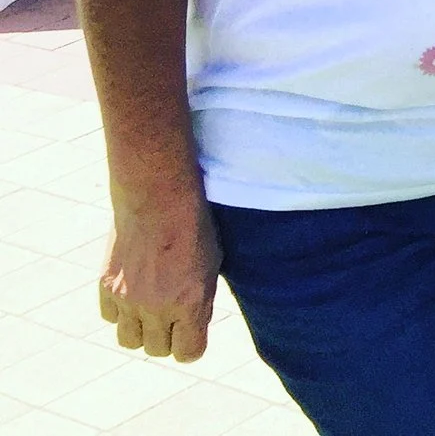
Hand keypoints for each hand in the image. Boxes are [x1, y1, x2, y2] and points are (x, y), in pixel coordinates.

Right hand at [99, 191, 219, 361]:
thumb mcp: (212, 264)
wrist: (158, 198)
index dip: (191, 345)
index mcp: (189, 303)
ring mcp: (127, 299)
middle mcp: (156, 307)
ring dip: (141, 330)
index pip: (188, 353)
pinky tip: (133, 291)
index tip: (192, 334)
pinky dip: (121, 312)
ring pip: (129, 341)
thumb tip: (191, 325)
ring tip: (151, 307)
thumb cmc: (194, 227)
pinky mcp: (106, 287)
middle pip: (157, 350)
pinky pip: (110, 318)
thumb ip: (201, 300)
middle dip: (167, 337)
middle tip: (172, 316)